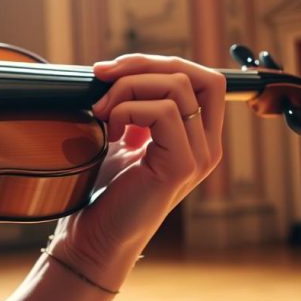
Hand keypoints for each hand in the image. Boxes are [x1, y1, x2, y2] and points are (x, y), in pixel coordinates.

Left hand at [49, 55, 225, 290]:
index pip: (201, 77)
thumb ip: (134, 105)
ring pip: (176, 87)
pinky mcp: (182, 166)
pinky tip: (110, 134)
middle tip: (101, 77)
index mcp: (196, 135)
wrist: (94, 238)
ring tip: (101, 113)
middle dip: (142, 65)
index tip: (111, 70)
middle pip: (195, 74)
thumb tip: (122, 68)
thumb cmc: (102, 191)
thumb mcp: (122, 136)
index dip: (156, 62)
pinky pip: (163, 112)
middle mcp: (205, 144)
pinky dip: (127, 112)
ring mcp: (199, 155)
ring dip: (126, 90)